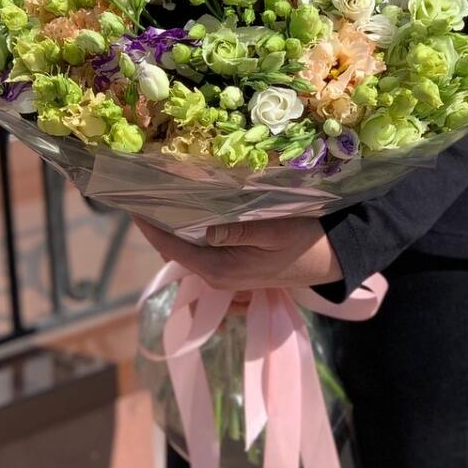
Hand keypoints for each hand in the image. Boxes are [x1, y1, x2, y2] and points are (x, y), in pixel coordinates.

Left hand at [133, 217, 343, 291]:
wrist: (337, 259)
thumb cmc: (308, 241)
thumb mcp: (276, 230)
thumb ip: (239, 231)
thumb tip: (204, 228)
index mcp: (221, 269)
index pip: (170, 246)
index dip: (147, 224)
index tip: (130, 200)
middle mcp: (218, 277)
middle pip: (174, 249)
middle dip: (157, 222)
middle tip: (144, 190)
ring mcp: (227, 276)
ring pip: (187, 249)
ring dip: (173, 227)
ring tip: (160, 197)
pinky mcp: (237, 270)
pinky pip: (202, 251)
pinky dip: (190, 232)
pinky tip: (190, 212)